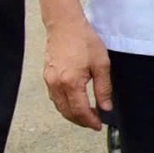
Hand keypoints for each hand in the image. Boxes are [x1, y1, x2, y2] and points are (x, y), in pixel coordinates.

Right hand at [43, 15, 112, 130]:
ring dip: (72, 114)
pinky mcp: (47, 77)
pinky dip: (65, 105)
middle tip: (94, 123)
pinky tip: (74, 103)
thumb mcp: (102, 64)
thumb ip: (104, 88)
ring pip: (59, 106)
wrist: (66, 26)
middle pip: (67, 112)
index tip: (98, 125)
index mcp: (71, 83)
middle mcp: (56, 85)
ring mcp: (49, 81)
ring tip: (87, 115)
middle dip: (81, 121)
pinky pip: (55, 98)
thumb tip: (106, 107)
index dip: (90, 121)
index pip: (80, 111)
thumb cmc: (85, 41)